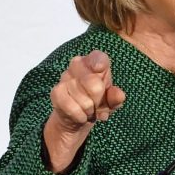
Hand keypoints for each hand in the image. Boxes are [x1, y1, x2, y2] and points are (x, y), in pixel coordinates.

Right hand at [44, 51, 125, 172]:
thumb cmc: (97, 103)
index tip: (99, 69)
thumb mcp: (111, 102)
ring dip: (89, 111)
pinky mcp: (56, 92)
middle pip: (93, 83)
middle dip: (98, 100)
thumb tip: (118, 95)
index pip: (97, 57)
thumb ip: (116, 97)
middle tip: (97, 103)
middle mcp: (78, 65)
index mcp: (94, 63)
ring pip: (84, 101)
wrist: (77, 117)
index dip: (99, 62)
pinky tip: (80, 115)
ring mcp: (65, 78)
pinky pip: (73, 108)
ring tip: (88, 109)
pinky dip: (80, 116)